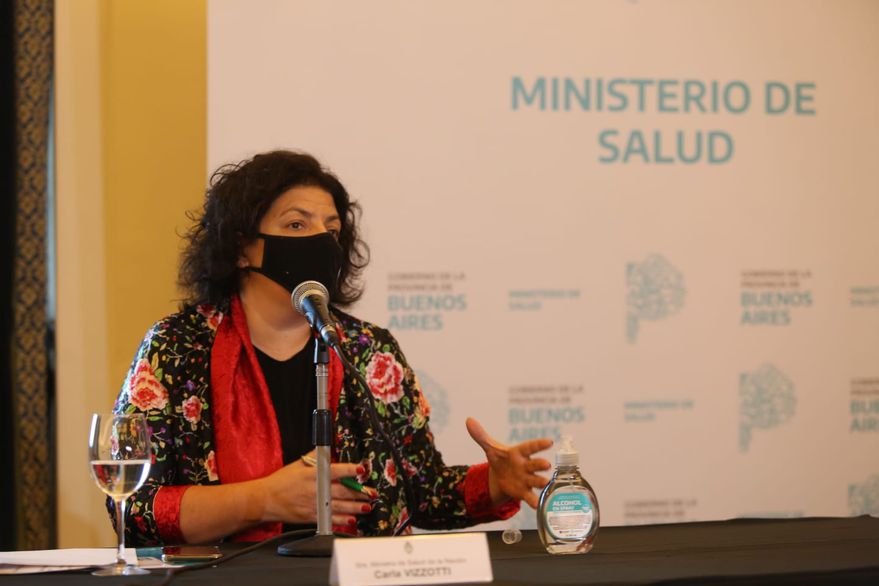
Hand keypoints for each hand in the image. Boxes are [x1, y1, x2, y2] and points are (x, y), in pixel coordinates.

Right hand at [257, 451, 375, 526]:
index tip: (361, 469)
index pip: (336, 470)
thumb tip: (326, 449)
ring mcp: (314, 505)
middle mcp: (316, 490)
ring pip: (340, 506)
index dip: (350, 470)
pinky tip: (352, 519)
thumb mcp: (298, 464)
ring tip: (367, 506)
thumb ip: (315, 457)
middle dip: (359, 492)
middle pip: (343, 490)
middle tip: (371, 492)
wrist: (265, 500)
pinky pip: (330, 519)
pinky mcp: (311, 517)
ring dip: (356, 507)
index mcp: (313, 474)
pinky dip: (342, 520)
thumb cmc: (281, 481)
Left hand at [466, 417, 551, 508]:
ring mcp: (527, 479)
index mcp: (519, 453)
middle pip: (535, 464)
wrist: (501, 477)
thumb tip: (468, 420)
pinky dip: (533, 500)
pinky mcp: (524, 492)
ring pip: (535, 480)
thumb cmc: (501, 459)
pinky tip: (537, 505)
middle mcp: (526, 465)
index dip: (539, 445)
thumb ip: (481, 436)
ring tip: (545, 483)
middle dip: (541, 464)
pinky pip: (530, 496)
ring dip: (540, 481)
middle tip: (547, 464)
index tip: (549, 442)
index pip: (530, 447)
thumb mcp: (490, 448)